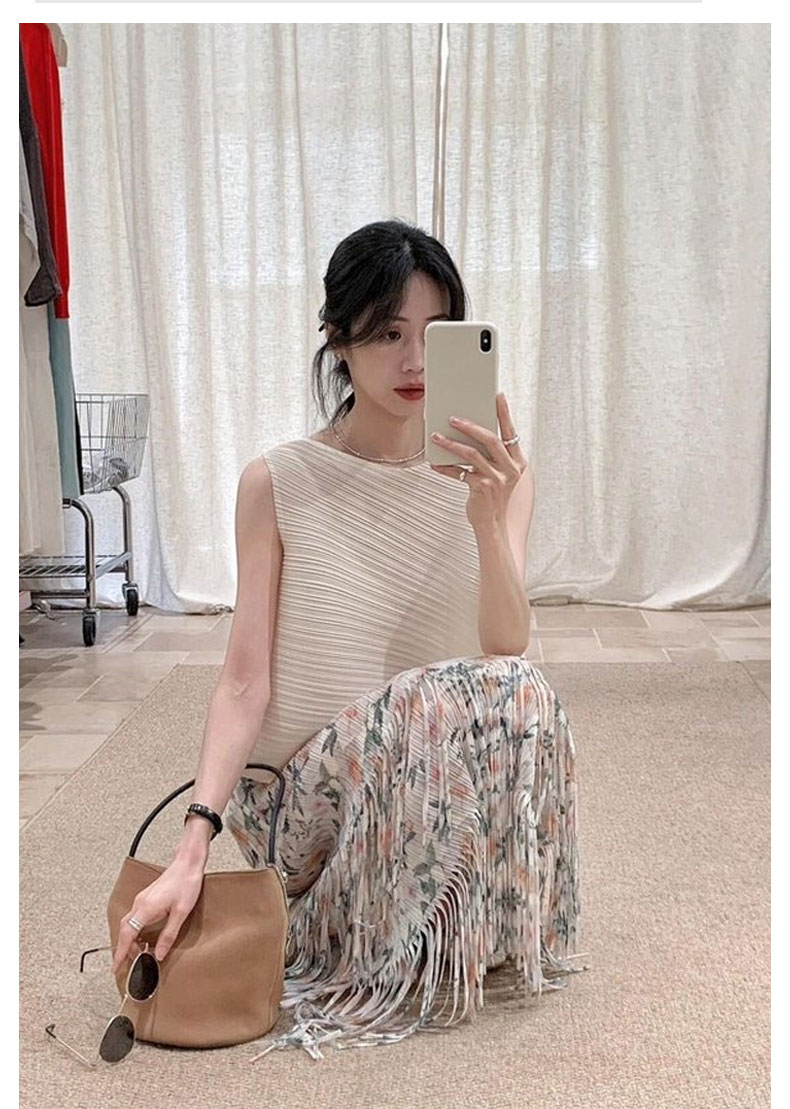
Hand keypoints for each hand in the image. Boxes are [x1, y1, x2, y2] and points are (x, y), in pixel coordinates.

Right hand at [112, 859, 204, 972]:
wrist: (188, 863)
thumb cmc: (186, 883)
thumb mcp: (181, 913)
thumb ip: (169, 935)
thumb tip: (159, 954)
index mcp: (146, 908)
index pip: (127, 935)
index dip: (120, 953)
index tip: (116, 966)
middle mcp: (140, 904)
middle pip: (124, 931)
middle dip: (124, 949)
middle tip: (130, 963)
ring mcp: (142, 900)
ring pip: (128, 924)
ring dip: (130, 940)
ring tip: (140, 952)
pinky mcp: (146, 898)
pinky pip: (134, 918)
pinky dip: (135, 930)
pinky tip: (144, 936)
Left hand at [429, 391, 528, 531]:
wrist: (494, 525)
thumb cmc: (494, 498)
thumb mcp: (500, 475)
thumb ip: (492, 457)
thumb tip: (470, 434)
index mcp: (518, 463)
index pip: (511, 433)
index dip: (504, 413)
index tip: (497, 395)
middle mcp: (510, 469)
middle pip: (490, 439)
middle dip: (470, 425)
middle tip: (453, 417)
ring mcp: (496, 479)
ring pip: (471, 454)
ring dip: (451, 443)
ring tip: (436, 436)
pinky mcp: (481, 489)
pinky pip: (459, 472)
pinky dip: (445, 467)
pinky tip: (434, 463)